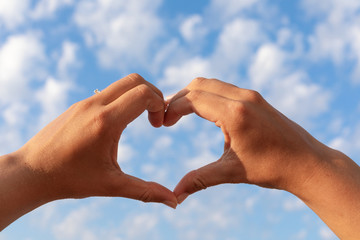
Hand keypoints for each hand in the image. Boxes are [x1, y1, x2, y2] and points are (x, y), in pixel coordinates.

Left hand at [19, 73, 176, 206]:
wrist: (31, 173)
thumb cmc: (70, 180)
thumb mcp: (111, 185)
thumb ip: (145, 191)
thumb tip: (173, 202)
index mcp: (106, 122)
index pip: (144, 94)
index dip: (160, 105)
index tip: (158, 125)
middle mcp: (95, 105)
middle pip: (134, 80)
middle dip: (153, 94)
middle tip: (155, 118)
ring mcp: (84, 102)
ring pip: (120, 84)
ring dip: (136, 96)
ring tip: (139, 119)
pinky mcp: (78, 105)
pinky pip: (106, 92)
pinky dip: (121, 100)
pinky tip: (118, 123)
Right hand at [164, 77, 328, 202]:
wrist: (307, 163)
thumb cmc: (272, 168)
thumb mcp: (232, 173)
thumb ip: (200, 179)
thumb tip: (175, 195)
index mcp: (234, 113)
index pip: (193, 99)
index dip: (173, 108)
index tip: (162, 123)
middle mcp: (242, 97)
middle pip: (199, 85)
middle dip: (179, 98)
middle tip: (166, 117)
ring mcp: (251, 95)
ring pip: (211, 84)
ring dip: (193, 95)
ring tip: (180, 113)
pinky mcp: (256, 98)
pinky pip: (224, 88)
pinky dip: (207, 95)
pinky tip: (203, 111)